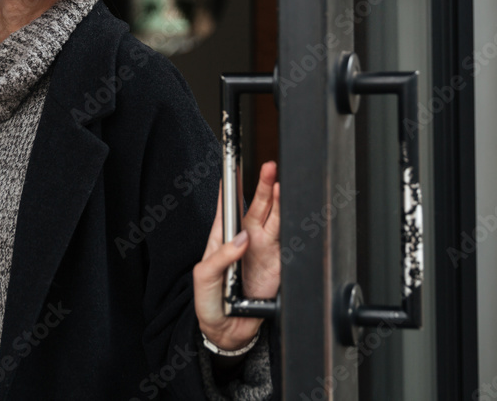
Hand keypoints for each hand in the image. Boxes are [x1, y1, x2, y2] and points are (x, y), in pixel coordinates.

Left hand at [193, 161, 279, 351]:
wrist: (229, 330)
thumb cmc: (210, 303)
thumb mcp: (203, 278)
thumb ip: (219, 257)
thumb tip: (240, 239)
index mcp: (223, 238)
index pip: (227, 206)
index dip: (230, 186)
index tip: (234, 166)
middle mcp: (245, 238)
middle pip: (256, 205)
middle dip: (262, 185)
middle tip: (268, 168)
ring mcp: (262, 249)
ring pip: (273, 217)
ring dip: (277, 199)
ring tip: (280, 182)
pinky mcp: (277, 262)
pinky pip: (286, 239)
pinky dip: (291, 223)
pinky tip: (292, 208)